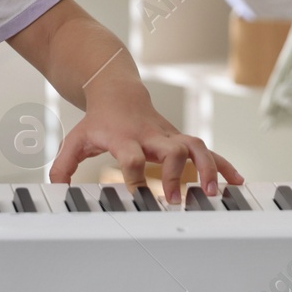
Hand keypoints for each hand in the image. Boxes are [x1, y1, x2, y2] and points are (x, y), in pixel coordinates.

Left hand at [49, 84, 242, 202]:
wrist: (117, 92)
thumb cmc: (98, 120)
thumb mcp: (76, 139)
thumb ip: (63, 165)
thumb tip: (55, 190)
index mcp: (124, 137)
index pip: (131, 155)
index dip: (134, 172)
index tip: (137, 192)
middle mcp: (150, 136)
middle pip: (171, 150)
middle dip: (176, 175)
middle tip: (174, 199)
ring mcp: (168, 136)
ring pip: (196, 147)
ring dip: (209, 169)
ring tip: (215, 193)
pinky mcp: (180, 140)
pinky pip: (207, 151)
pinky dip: (224, 165)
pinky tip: (236, 181)